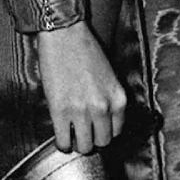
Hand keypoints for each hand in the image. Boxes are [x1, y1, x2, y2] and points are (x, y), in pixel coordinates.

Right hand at [37, 21, 126, 153]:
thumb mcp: (109, 75)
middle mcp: (103, 107)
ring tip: (72, 132)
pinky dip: (63, 142)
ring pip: (84, 146)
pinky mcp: (60, 112)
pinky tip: (62, 134)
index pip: (117, 131)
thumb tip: (102, 121)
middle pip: (102, 142)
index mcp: (118, 97)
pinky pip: (64, 142)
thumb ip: (109, 99)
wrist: (64, 33)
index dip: (105, 129)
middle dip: (93, 137)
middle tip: (84, 129)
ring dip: (77, 141)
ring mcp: (81, 111)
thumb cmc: (85, 49)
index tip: (97, 127)